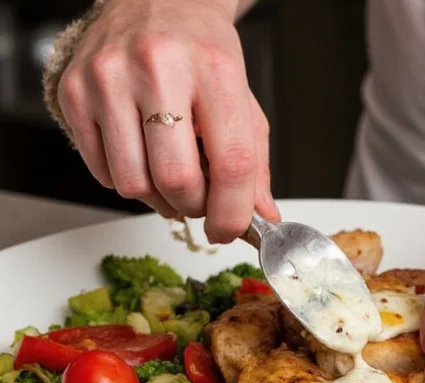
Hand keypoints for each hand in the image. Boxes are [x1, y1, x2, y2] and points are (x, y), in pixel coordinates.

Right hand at [56, 0, 278, 242]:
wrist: (156, 1)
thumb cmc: (202, 52)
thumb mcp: (242, 98)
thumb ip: (254, 161)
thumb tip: (261, 215)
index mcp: (214, 70)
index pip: (231, 163)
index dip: (233, 212)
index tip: (231, 228)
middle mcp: (157, 69)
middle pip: (176, 179)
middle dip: (194, 206)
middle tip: (202, 201)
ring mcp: (109, 79)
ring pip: (133, 183)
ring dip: (159, 201)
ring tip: (173, 182)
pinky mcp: (74, 92)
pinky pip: (101, 171)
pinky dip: (127, 182)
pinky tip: (144, 159)